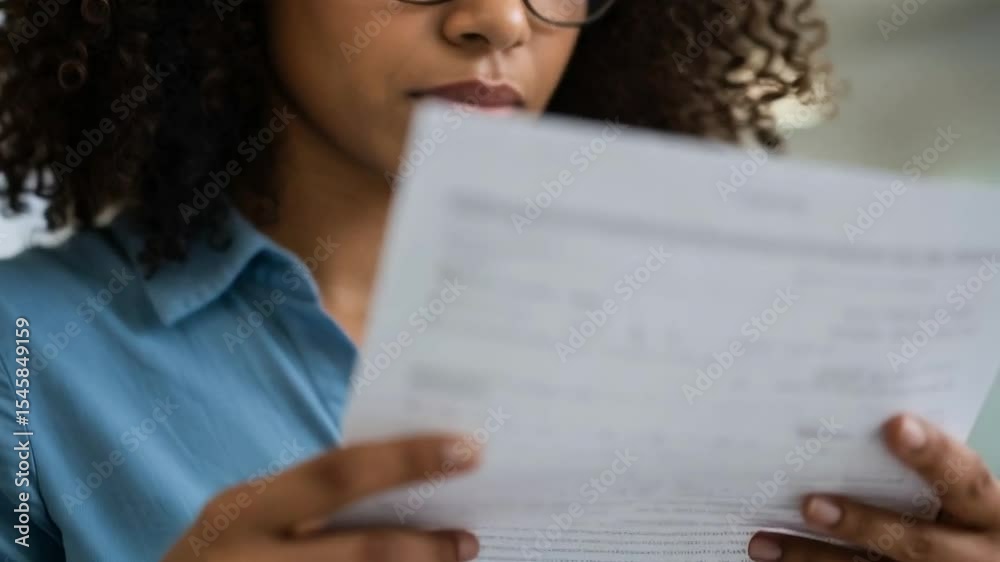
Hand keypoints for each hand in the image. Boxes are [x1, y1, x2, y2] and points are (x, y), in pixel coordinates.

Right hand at [160, 435, 480, 561]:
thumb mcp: (245, 522)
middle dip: (425, 547)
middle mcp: (250, 557)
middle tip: (471, 538)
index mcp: (245, 510)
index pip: (339, 473)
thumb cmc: (218, 558)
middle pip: (362, 552)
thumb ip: (307, 504)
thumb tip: (403, 491)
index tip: (468, 448)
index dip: (410, 460)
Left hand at [748, 414, 999, 560]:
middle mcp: (972, 555)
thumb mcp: (957, 493)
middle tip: (810, 503)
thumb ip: (919, 468)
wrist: (975, 558)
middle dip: (862, 524)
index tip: (896, 425)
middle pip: (917, 543)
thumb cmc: (957, 511)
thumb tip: (847, 419)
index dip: (933, 454)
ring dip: (812, 558)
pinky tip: (770, 559)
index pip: (965, 479)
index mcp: (989, 512)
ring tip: (764, 542)